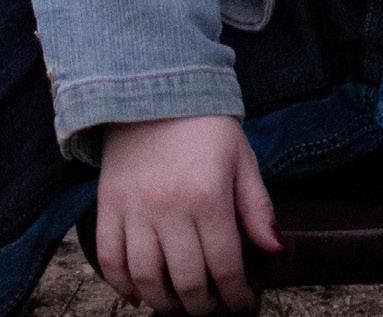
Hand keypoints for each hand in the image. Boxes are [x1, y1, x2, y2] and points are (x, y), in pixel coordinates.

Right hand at [97, 114, 283, 313]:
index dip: (236, 296)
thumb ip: (257, 206)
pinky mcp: (108, 206)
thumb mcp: (241, 157)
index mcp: (209, 195)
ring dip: (165, 303)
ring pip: (146, 279)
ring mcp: (135, 209)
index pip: (225, 265)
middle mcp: (169, 208)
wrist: (155, 89)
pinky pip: (109, 260)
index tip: (242, 306)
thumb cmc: (206, 125)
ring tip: (180, 307)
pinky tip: (139, 295)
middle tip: (212, 310)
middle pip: (187, 281)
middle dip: (203, 306)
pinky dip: (121, 286)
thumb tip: (275, 250)